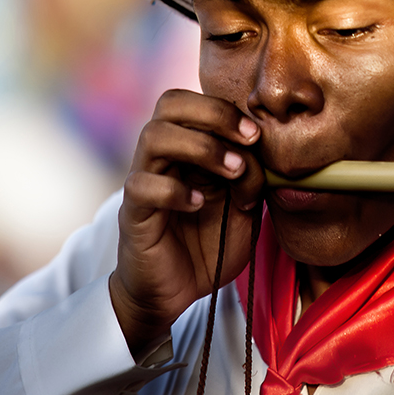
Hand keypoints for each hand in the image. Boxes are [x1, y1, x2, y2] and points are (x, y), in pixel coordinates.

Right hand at [109, 89, 263, 357]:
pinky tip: (199, 204)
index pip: (193, 101)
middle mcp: (161, 156)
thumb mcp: (243, 210)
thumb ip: (252, 180)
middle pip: (169, 104)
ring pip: (153, 137)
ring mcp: (144, 181)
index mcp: (186, 146)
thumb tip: (259, 154)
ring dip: (200, 147)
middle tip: (248, 139)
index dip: (226, 108)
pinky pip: (143, 186)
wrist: (174, 293)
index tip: (257, 134)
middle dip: (214, 114)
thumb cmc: (208, 244)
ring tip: (232, 172)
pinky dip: (174, 190)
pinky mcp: (134, 213)